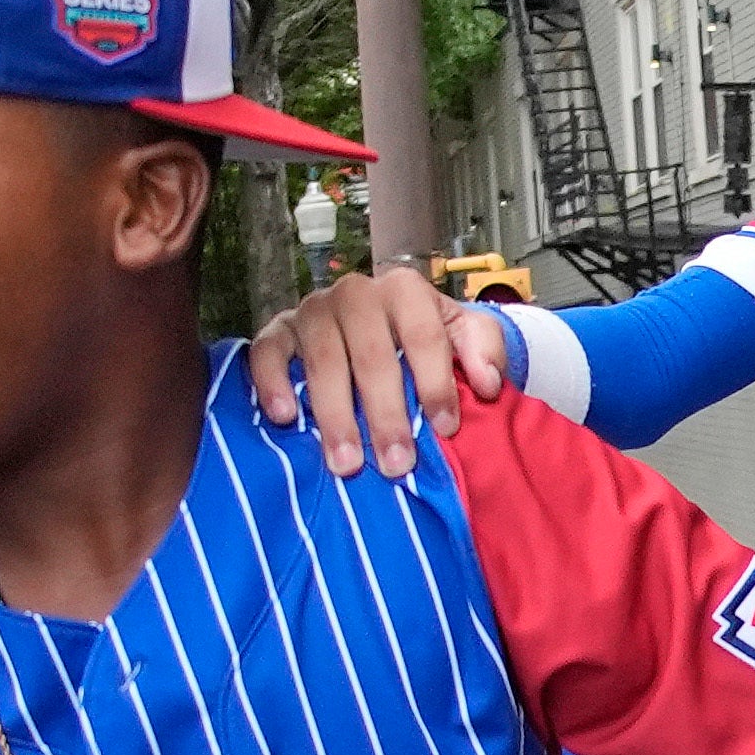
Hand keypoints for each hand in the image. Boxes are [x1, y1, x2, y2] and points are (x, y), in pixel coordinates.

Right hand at [249, 265, 510, 478]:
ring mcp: (314, 310)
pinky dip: (272, 383)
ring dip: (334, 415)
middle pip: (371, 354)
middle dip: (385, 413)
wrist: (384, 325)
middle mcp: (356, 293)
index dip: (435, 382)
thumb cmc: (427, 338)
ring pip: (322, 359)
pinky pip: (267, 353)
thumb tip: (488, 384)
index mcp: (404, 291)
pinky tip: (285, 417)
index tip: (445, 427)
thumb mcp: (467, 335)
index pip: (422, 335)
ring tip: (347, 463)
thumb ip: (485, 351)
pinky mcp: (279, 330)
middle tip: (396, 464)